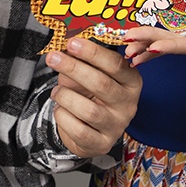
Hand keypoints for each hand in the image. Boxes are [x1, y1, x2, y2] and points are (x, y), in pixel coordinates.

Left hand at [46, 36, 141, 157]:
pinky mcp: (102, 144)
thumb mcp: (89, 73)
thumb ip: (82, 60)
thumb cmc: (89, 93)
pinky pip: (78, 130)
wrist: (88, 128)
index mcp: (131, 81)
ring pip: (88, 110)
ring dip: (65, 96)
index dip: (92, 52)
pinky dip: (63, 116)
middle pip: (101, 84)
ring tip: (56, 92)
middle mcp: (129, 104)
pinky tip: (60, 109)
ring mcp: (117, 126)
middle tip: (53, 57)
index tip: (71, 42)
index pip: (115, 64)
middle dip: (74, 68)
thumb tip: (65, 47)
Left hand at [124, 0, 185, 64]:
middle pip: (175, 44)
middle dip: (150, 43)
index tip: (154, 47)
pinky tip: (136, 44)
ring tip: (125, 49)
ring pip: (169, 42)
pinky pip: (171, 36)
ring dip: (147, 45)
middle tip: (127, 44)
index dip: (174, 45)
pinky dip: (153, 39)